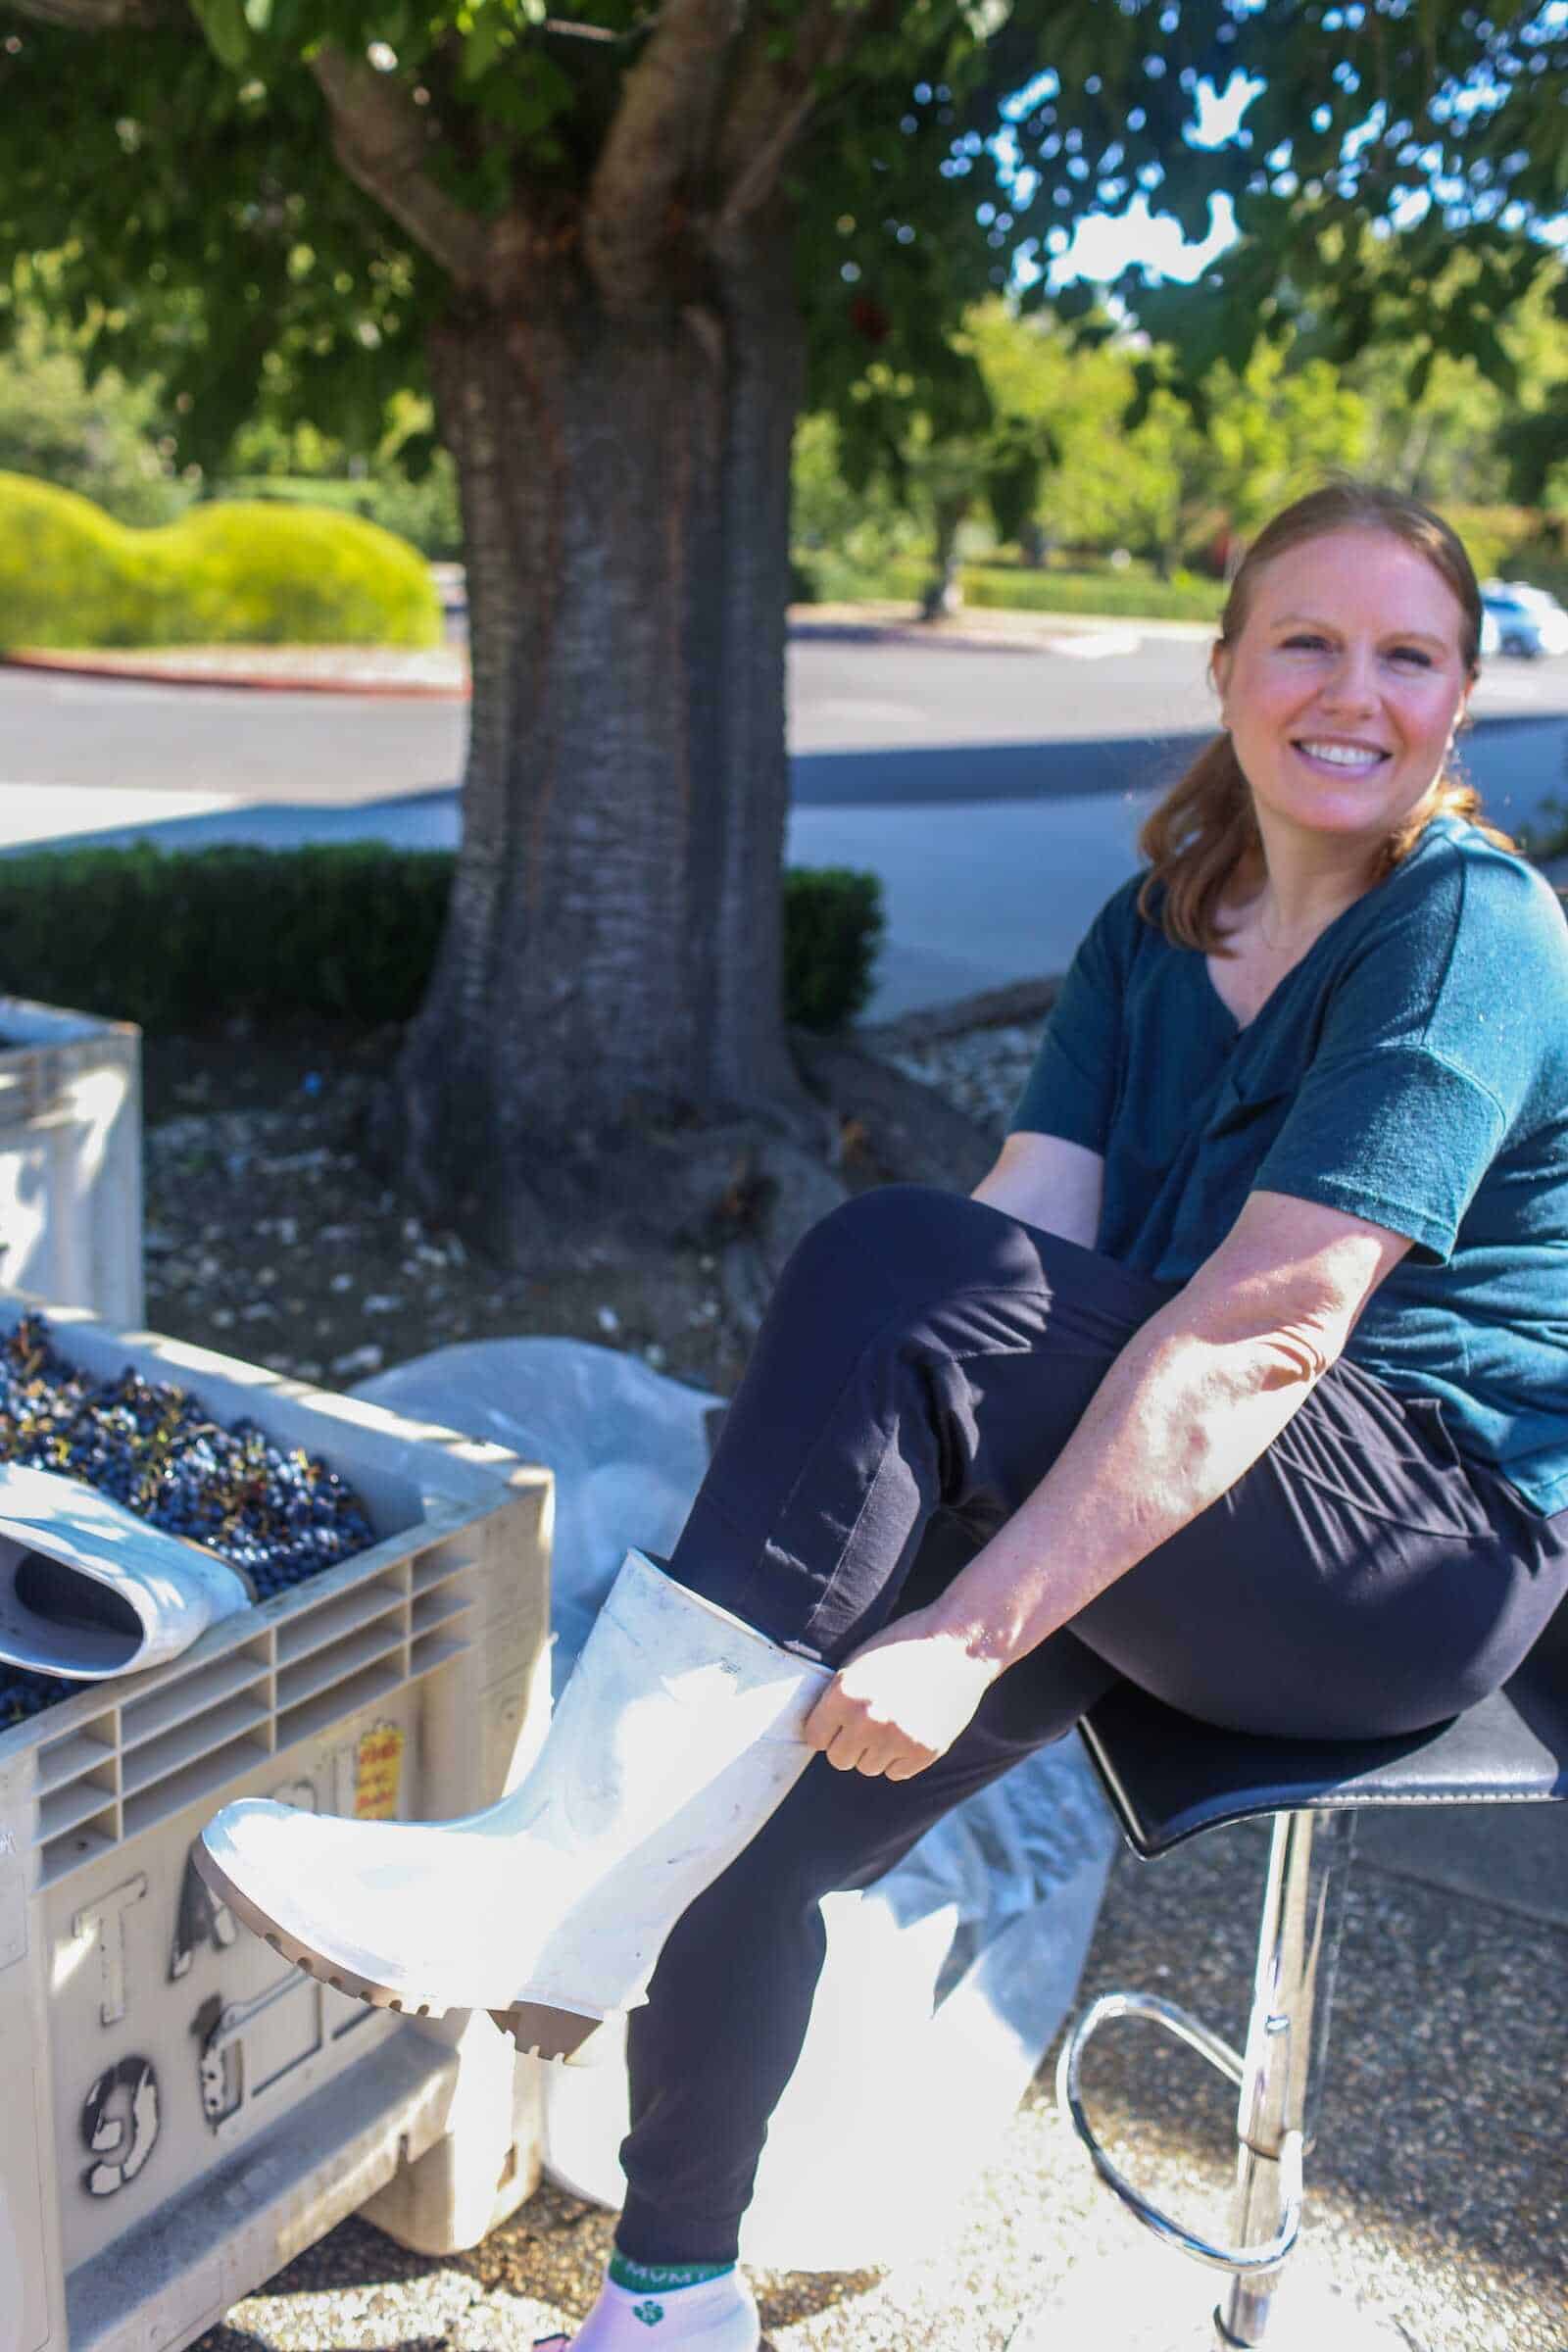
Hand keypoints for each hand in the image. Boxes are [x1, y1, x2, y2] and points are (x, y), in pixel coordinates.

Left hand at [802, 1607, 999, 1779]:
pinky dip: (901, 1758)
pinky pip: (897, 1773)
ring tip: (894, 1721)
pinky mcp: (925, 1751)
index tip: (839, 1722)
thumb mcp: (859, 1661)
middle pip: (840, 1759)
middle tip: (869, 1722)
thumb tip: (818, 1732)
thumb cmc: (904, 1645)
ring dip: (876, 1751)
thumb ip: (836, 1698)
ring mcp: (897, 1737)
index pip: (815, 1738)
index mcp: (844, 1693)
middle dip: (850, 1744)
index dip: (827, 1729)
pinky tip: (912, 1728)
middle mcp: (867, 1719)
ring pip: (869, 1767)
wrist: (959, 1644)